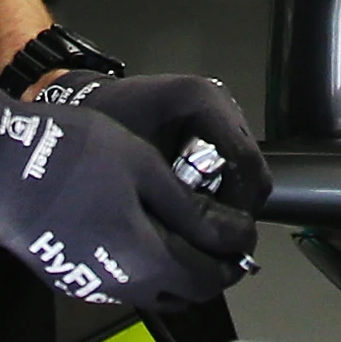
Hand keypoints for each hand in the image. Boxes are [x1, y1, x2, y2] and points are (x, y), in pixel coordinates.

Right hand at [0, 82, 259, 309]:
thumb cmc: (66, 157)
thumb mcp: (144, 169)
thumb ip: (192, 210)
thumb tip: (229, 232)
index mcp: (144, 260)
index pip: (209, 278)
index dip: (234, 255)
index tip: (241, 233)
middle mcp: (118, 286)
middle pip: (182, 293)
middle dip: (208, 268)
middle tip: (218, 234)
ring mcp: (89, 284)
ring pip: (150, 289)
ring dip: (174, 267)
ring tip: (182, 226)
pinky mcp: (68, 275)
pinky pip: (120, 281)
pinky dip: (141, 264)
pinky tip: (139, 228)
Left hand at [26, 67, 274, 215]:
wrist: (89, 104)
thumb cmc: (104, 126)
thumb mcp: (133, 162)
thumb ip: (168, 193)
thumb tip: (195, 239)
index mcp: (202, 101)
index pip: (243, 161)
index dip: (237, 205)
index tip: (220, 236)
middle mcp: (220, 103)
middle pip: (251, 169)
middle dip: (234, 208)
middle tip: (210, 238)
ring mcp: (221, 114)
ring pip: (246, 172)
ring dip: (227, 201)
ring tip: (197, 225)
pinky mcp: (216, 128)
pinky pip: (232, 168)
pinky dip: (219, 191)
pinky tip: (192, 207)